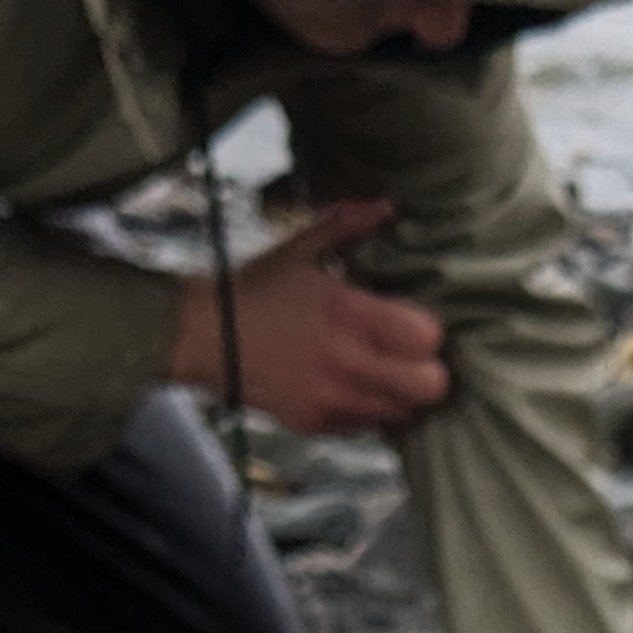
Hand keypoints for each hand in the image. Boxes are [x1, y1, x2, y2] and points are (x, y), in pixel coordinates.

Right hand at [167, 199, 447, 433]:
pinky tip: (355, 390)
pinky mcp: (317, 425)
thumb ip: (348, 225)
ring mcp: (333, 400)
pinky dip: (371, 412)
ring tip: (385, 375)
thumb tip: (387, 205)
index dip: (427, 331)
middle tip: (411, 358)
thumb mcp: (300, 249)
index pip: (428, 338)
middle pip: (429, 387)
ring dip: (402, 396)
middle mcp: (348, 363)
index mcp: (349, 313)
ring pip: (405, 414)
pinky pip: (369, 427)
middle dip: (428, 371)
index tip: (412, 324)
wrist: (203, 337)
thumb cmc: (256, 288)